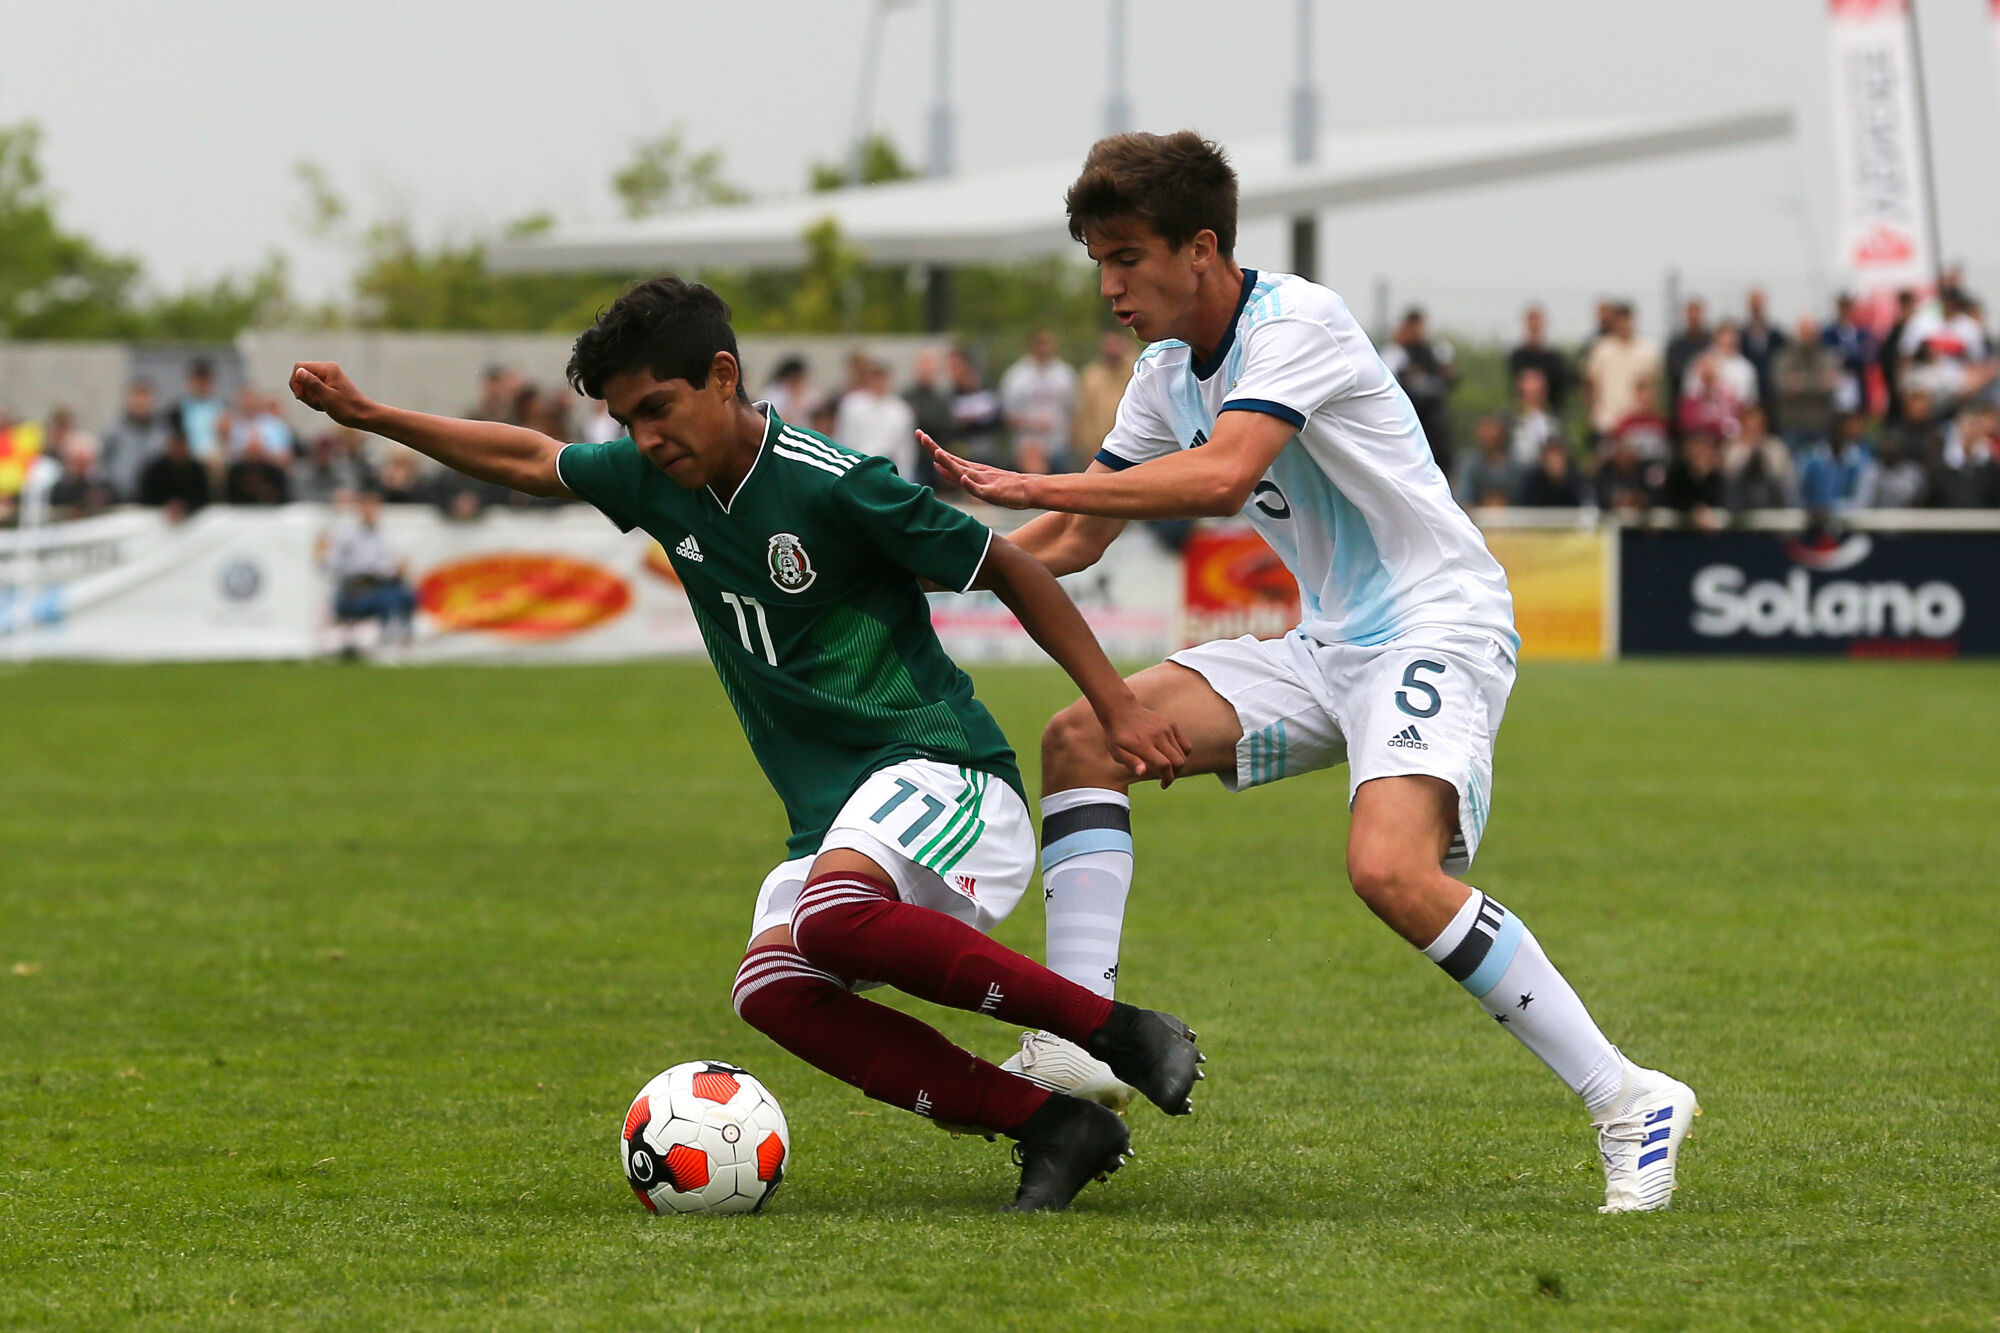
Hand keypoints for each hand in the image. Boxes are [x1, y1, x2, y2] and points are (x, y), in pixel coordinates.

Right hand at [290, 361, 375, 429]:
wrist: (365, 416)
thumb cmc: (348, 408)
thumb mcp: (327, 397)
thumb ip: (312, 384)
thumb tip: (299, 371)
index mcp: (327, 369)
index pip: (299, 367)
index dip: (296, 382)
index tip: (301, 396)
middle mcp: (327, 370)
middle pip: (301, 377)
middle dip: (304, 392)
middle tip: (316, 403)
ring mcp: (328, 377)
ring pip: (306, 385)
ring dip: (310, 398)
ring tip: (322, 405)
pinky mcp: (329, 385)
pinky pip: (313, 391)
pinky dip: (315, 400)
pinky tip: (324, 406)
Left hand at [919, 430, 1038, 508]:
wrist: (1027, 489)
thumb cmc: (1000, 485)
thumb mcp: (973, 478)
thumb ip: (954, 473)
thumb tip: (934, 464)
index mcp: (967, 469)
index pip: (945, 457)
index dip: (931, 447)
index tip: (919, 434)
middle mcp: (973, 472)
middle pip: (949, 460)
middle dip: (933, 449)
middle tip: (920, 434)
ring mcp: (982, 481)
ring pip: (962, 471)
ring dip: (950, 463)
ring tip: (937, 453)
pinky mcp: (992, 493)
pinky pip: (980, 489)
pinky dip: (971, 484)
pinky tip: (964, 478)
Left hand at [1101, 698, 1189, 787]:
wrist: (1121, 710)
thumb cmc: (1117, 735)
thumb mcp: (1116, 751)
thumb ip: (1130, 762)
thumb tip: (1142, 773)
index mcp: (1144, 745)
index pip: (1164, 765)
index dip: (1167, 779)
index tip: (1163, 785)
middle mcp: (1158, 736)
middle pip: (1178, 761)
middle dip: (1174, 774)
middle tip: (1166, 778)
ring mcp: (1166, 728)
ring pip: (1183, 753)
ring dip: (1178, 765)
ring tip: (1169, 769)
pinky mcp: (1171, 724)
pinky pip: (1185, 743)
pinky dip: (1183, 753)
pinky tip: (1172, 757)